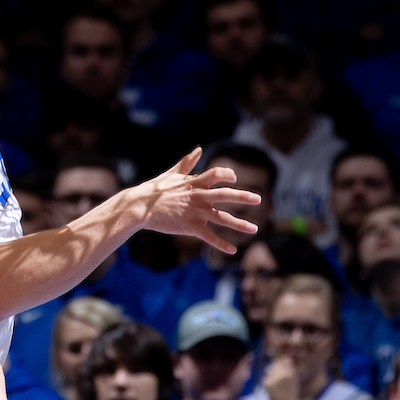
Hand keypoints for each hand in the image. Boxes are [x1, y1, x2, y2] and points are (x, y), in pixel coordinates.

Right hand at [138, 150, 260, 255]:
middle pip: (225, 195)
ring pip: (222, 219)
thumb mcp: (172, 174)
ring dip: (240, 224)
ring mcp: (195, 212)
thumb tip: (198, 149)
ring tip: (254, 229)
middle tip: (259, 199)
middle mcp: (198, 197)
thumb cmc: (154, 190)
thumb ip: (187, 163)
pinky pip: (209, 236)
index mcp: (194, 183)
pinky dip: (221, 243)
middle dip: (243, 197)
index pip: (216, 174)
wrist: (140, 207)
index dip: (227, 174)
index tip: (234, 177)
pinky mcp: (190, 227)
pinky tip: (233, 250)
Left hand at [263, 356, 300, 399]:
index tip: (282, 364)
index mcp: (290, 373)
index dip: (282, 362)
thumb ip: (290, 369)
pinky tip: (273, 387)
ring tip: (276, 383)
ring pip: (270, 369)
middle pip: (276, 364)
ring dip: (272, 373)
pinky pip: (266, 377)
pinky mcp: (266, 382)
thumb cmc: (291, 394)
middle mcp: (281, 374)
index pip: (283, 360)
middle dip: (276, 367)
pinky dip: (268, 380)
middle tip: (278, 376)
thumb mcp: (294, 381)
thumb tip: (286, 359)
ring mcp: (273, 378)